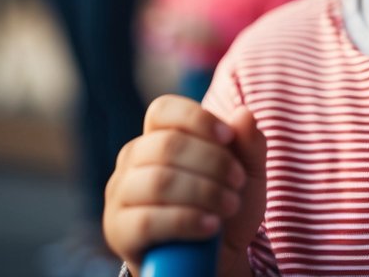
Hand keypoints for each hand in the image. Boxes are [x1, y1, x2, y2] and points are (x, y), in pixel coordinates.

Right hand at [104, 95, 266, 275]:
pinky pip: (147, 220)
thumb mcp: (248, 174)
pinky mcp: (118, 231)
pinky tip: (210, 226)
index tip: (228, 137)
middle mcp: (132, 161)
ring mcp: (120, 195)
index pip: (163, 110)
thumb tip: (243, 114)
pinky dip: (186, 220)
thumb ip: (249, 143)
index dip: (197, 118)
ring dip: (203, 192)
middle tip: (237, 182)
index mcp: (158, 137)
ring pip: (158, 181)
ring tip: (230, 205)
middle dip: (212, 162)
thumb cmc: (226, 206)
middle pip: (165, 145)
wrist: (217, 259)